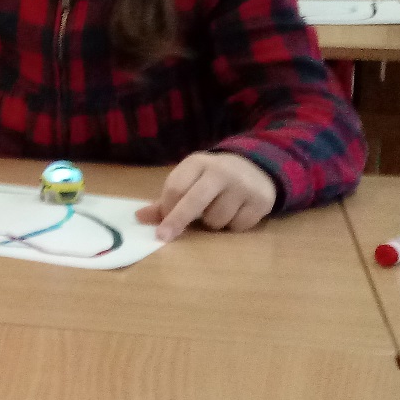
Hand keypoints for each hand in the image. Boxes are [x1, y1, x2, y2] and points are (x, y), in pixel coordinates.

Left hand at [135, 151, 275, 240]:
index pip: (175, 188)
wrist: (256, 167)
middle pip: (193, 201)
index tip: (162, 224)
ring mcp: (243, 186)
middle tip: (164, 237)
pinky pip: (237, 226)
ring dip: (212, 223)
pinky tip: (236, 212)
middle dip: (177, 221)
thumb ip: (166, 200)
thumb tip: (139, 217)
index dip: (167, 209)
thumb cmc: (212, 179)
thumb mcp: (189, 181)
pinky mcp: (261, 201)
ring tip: (218, 210)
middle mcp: (221, 171)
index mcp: (198, 163)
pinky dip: (233, 225)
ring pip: (216, 219)